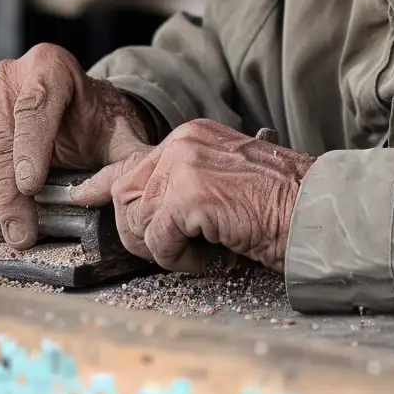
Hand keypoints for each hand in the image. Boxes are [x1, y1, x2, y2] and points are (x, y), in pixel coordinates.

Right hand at [0, 44, 156, 246]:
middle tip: (23, 229)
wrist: (74, 108)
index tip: (30, 187)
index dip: (30, 149)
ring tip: (15, 231)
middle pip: (4, 136)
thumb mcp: (118, 130)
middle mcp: (13, 74)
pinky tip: (2, 215)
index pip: (35, 107)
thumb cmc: (95, 118)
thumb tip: (110, 191)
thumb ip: (127, 157)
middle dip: (12, 189)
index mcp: (51, 65)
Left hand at [70, 120, 312, 274]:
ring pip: (138, 223)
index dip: (103, 184)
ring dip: (164, 249)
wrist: (309, 205)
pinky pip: (159, 242)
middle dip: (140, 233)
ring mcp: (183, 166)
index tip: (84, 195)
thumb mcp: (221, 177)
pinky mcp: (187, 196)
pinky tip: (210, 252)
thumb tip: (131, 200)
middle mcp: (182, 142)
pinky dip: (181, 258)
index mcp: (191, 135)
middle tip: (176, 247)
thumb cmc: (275, 198)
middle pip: (126, 197)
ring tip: (201, 248)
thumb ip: (179, 181)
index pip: (131, 161)